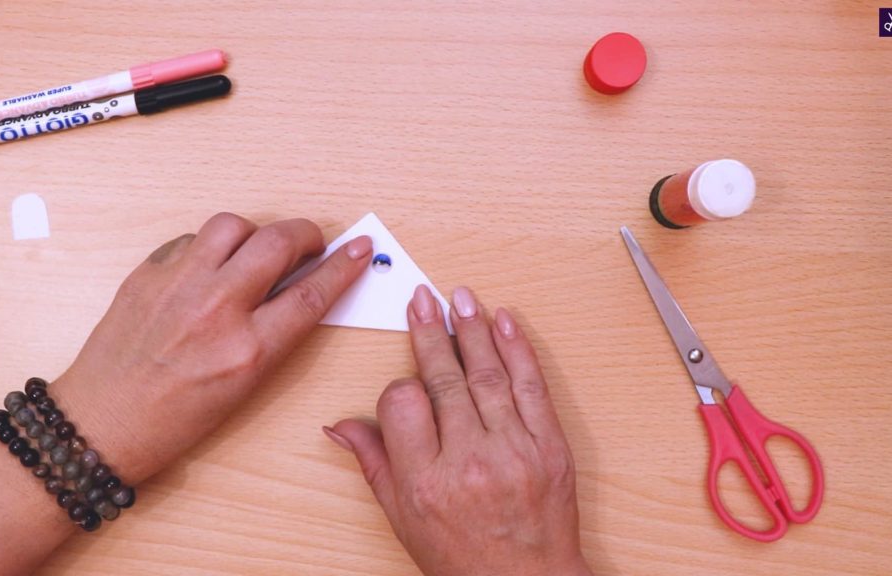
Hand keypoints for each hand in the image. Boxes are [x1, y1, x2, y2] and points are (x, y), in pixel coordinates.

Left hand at [50, 213, 371, 483]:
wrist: (103, 421)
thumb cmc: (174, 418)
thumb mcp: (244, 386)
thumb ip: (275, 335)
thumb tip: (300, 289)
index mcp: (247, 351)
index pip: (311, 292)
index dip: (344, 266)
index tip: (358, 250)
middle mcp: (215, 310)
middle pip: (279, 243)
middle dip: (306, 234)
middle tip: (310, 242)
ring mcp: (178, 286)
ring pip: (233, 226)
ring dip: (256, 233)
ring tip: (256, 251)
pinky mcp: (147, 274)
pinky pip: (191, 239)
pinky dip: (210, 246)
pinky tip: (210, 267)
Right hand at [327, 285, 591, 575]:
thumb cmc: (462, 558)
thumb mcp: (403, 519)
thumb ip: (374, 464)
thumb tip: (340, 426)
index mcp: (426, 481)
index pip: (403, 404)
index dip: (400, 386)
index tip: (405, 382)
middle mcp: (470, 461)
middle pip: (445, 379)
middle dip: (431, 333)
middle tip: (422, 300)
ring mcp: (514, 451)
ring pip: (488, 375)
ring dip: (472, 330)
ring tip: (459, 298)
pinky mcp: (550, 446)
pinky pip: (533, 387)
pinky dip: (518, 350)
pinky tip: (503, 322)